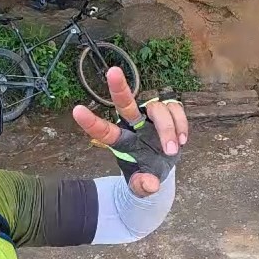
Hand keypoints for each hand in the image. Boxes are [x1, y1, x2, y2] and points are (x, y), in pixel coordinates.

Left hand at [72, 67, 188, 197]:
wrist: (163, 168)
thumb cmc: (147, 174)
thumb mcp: (143, 187)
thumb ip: (143, 186)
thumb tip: (149, 185)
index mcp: (122, 141)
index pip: (105, 131)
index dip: (92, 122)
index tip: (77, 110)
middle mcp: (134, 124)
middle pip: (125, 103)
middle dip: (119, 88)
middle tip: (112, 71)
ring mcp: (151, 116)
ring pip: (157, 109)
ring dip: (167, 129)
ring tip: (172, 150)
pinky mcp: (169, 112)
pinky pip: (175, 109)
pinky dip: (180, 125)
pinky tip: (182, 140)